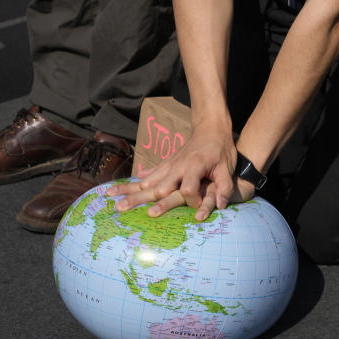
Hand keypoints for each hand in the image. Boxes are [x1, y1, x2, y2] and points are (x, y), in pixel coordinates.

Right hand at [107, 121, 238, 220]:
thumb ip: (225, 186)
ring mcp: (169, 165)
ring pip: (147, 181)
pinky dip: (133, 182)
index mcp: (194, 166)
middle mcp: (177, 166)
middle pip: (159, 187)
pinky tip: (117, 188)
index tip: (197, 210)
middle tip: (125, 210)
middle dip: (144, 200)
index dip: (193, 201)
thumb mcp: (227, 167)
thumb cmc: (221, 150)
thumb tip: (222, 206)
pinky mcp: (165, 165)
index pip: (188, 189)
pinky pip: (148, 174)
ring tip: (111, 200)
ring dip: (129, 191)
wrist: (211, 129)